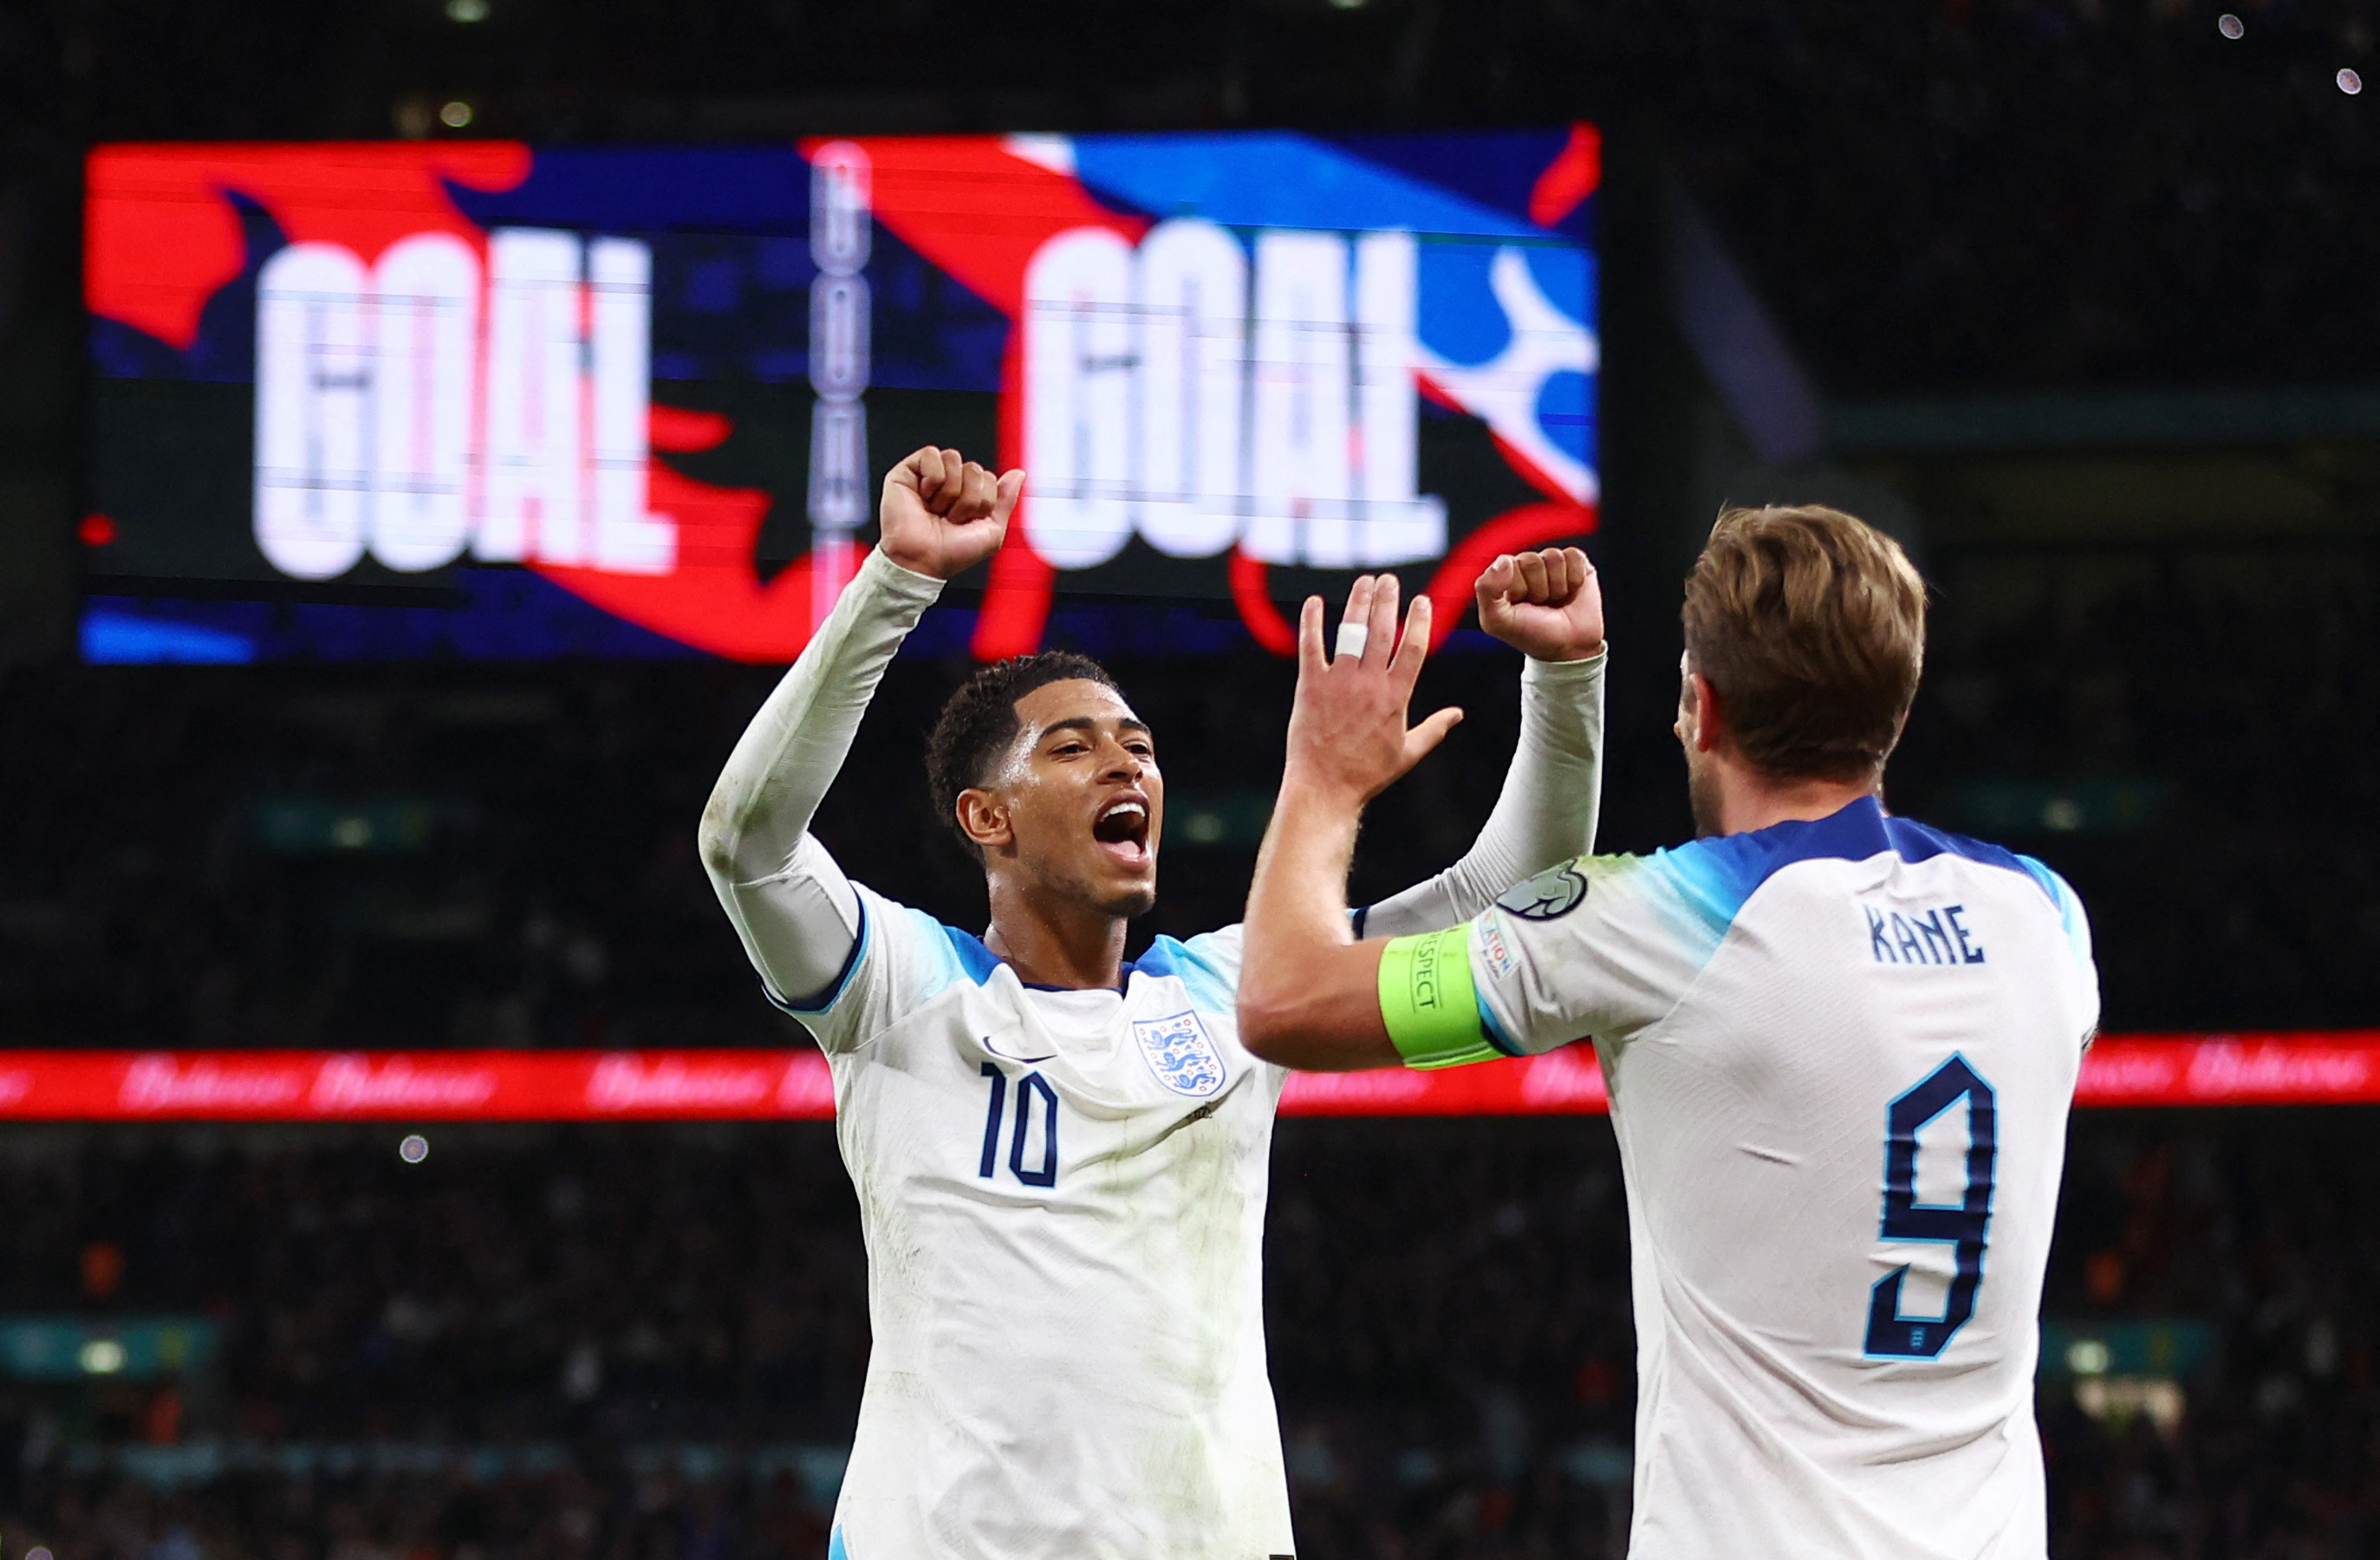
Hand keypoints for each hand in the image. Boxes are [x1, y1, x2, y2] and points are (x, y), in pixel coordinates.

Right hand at [876, 447, 1023, 580]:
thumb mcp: (992, 531)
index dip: (984, 502)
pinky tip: (924, 496)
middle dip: (968, 499)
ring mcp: (929, 476)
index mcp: (969, 496)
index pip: (989, 478)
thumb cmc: (952, 553)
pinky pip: (931, 454)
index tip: (967, 522)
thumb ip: (1006, 500)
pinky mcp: (908, 471)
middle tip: (951, 518)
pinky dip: (932, 479)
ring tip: (937, 510)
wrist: (922, 560)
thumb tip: (1018, 474)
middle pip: (974, 468)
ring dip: (950, 491)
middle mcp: (951, 484)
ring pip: (954, 459)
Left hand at [1283, 574, 1464, 808]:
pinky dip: (1311, 622)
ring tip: (1364, 582)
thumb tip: (1458, 714)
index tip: (1422, 600)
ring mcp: (1339, 683)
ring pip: (1350, 632)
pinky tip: (1314, 602)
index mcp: (1396, 697)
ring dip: (1358, 602)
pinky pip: (1310, 646)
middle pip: (1382, 630)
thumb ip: (1434, 729)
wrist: (1324, 788)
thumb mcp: (1408, 753)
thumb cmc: (1367, 774)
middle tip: (1389, 579)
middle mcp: (1369, 684)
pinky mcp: (1310, 686)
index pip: (1413, 647)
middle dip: (1387, 600)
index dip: (1419, 620)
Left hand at [1476, 546, 1602, 661]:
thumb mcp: (1497, 622)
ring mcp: (1551, 563)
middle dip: (1539, 589)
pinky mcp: (1575, 563)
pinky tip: (1571, 592)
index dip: (1518, 588)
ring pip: (1554, 558)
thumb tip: (1503, 561)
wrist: (1570, 648)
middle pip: (1532, 560)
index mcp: (1504, 575)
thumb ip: (1486, 590)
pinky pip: (1574, 556)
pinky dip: (1575, 578)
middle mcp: (1526, 566)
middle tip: (1540, 605)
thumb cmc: (1532, 635)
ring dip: (1558, 586)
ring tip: (1555, 601)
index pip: (1508, 564)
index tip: (1521, 606)